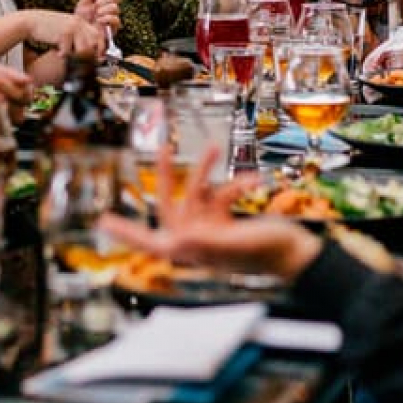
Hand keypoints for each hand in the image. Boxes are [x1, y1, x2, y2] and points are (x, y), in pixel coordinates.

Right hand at [28, 10, 105, 58]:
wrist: (32, 22)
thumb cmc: (49, 29)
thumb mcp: (68, 31)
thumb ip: (80, 39)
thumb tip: (95, 56)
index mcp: (82, 22)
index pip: (99, 37)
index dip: (100, 49)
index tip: (96, 59)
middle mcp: (79, 23)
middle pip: (93, 45)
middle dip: (87, 55)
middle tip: (76, 59)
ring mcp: (72, 27)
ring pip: (83, 50)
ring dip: (73, 55)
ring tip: (64, 52)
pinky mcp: (64, 33)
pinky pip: (68, 51)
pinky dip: (62, 54)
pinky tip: (57, 51)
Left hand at [74, 0, 121, 32]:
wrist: (79, 32)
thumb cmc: (81, 18)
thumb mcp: (84, 3)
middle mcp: (112, 6)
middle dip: (102, 0)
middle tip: (94, 5)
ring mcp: (114, 16)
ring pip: (115, 7)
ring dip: (102, 10)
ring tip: (95, 14)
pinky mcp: (114, 27)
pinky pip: (116, 19)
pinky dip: (106, 18)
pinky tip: (99, 20)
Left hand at [97, 144, 323, 280]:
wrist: (298, 255)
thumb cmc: (270, 254)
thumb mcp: (236, 245)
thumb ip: (206, 244)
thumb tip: (174, 242)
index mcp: (192, 250)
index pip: (151, 241)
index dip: (126, 232)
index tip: (104, 221)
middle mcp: (196, 240)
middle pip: (171, 205)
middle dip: (168, 176)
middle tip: (162, 149)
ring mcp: (211, 230)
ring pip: (198, 193)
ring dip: (207, 171)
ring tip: (213, 147)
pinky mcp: (226, 221)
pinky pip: (221, 196)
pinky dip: (235, 185)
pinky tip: (252, 181)